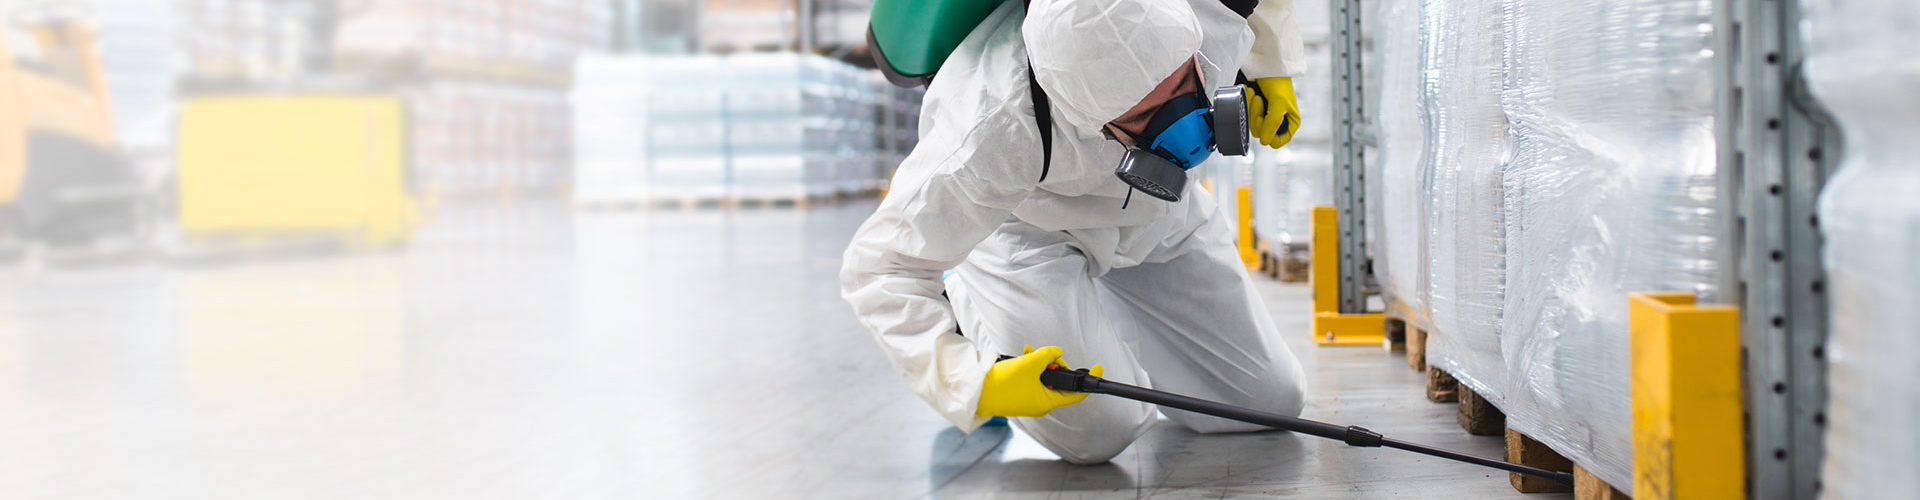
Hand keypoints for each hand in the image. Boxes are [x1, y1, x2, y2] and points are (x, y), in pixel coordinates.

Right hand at [975, 345, 1104, 416]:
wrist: (976, 392)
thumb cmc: (1002, 384)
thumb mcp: (1030, 364)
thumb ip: (1047, 355)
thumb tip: (1056, 352)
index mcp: (1047, 401)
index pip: (1076, 393)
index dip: (1088, 380)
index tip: (1097, 367)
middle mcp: (1040, 403)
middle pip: (1059, 381)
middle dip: (1054, 364)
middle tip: (1047, 354)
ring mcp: (1029, 399)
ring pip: (1043, 377)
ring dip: (1039, 363)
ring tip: (1029, 353)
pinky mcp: (1019, 394)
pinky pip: (1031, 378)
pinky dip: (1030, 367)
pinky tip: (1021, 357)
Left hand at [1245, 77, 1301, 148]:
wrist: (1267, 66)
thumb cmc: (1278, 83)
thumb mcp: (1279, 103)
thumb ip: (1273, 123)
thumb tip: (1264, 141)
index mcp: (1290, 123)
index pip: (1277, 142)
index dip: (1269, 133)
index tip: (1266, 118)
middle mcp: (1279, 122)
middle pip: (1261, 133)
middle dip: (1257, 116)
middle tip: (1259, 100)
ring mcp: (1266, 117)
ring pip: (1252, 125)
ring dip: (1251, 108)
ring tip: (1254, 94)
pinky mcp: (1256, 110)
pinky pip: (1247, 115)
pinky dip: (1247, 104)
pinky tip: (1250, 93)